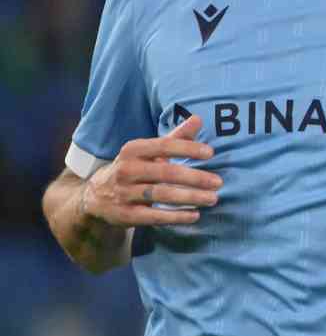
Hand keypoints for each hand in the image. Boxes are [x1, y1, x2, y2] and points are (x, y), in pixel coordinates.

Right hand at [83, 115, 221, 226]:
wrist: (96, 197)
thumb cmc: (134, 168)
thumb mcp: (149, 151)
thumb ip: (175, 137)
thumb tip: (198, 118)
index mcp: (133, 150)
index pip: (163, 146)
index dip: (187, 148)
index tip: (210, 153)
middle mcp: (126, 170)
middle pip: (165, 172)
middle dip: (194, 177)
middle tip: (218, 182)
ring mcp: (124, 193)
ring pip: (161, 195)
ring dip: (189, 197)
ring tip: (213, 198)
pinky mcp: (125, 215)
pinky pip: (153, 216)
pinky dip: (175, 216)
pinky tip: (194, 215)